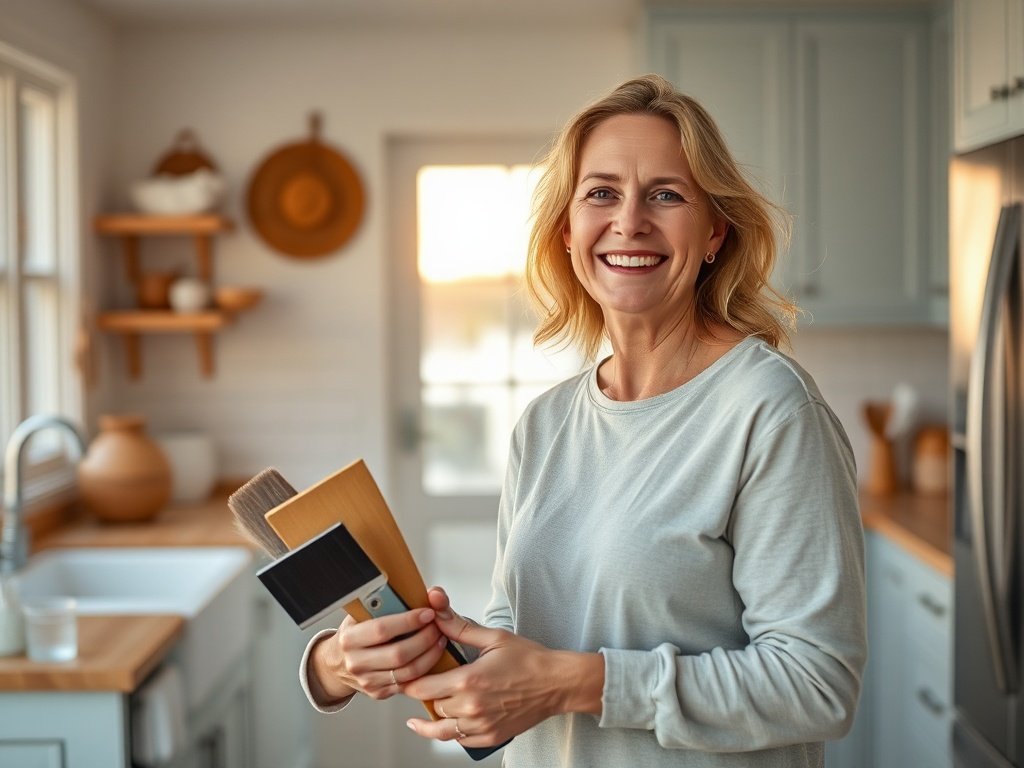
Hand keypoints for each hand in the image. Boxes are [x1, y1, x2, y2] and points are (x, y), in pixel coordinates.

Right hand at [308, 606, 448, 703]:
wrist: (336, 663)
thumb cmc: (354, 632)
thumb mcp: (360, 614)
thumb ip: (384, 604)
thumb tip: (415, 592)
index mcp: (349, 639)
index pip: (382, 630)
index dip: (409, 621)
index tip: (427, 612)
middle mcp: (356, 662)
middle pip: (399, 654)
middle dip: (425, 638)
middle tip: (438, 626)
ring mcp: (367, 681)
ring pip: (408, 671)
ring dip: (430, 654)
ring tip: (440, 639)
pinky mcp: (379, 693)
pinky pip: (408, 683)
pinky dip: (426, 669)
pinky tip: (432, 655)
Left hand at [403, 592, 604, 747]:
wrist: (557, 683)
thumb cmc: (530, 659)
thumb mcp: (494, 638)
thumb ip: (461, 629)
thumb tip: (438, 615)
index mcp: (469, 680)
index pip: (422, 687)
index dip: (410, 682)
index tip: (406, 677)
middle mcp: (471, 707)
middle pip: (431, 707)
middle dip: (424, 697)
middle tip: (419, 689)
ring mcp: (481, 725)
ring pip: (442, 730)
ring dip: (432, 722)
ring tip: (419, 719)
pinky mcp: (492, 736)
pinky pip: (461, 741)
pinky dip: (453, 734)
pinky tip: (449, 725)